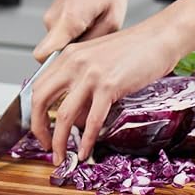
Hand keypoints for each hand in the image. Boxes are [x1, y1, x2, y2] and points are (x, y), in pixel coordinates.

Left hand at [29, 20, 183, 164]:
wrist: (160, 37)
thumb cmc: (137, 48)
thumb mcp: (99, 59)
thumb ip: (83, 81)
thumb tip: (77, 114)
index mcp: (69, 56)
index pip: (38, 86)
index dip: (34, 111)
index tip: (40, 127)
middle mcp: (74, 63)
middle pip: (41, 100)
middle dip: (39, 128)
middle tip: (45, 145)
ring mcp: (91, 74)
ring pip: (64, 115)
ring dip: (59, 141)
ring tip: (62, 157)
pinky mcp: (109, 86)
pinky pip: (93, 120)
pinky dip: (87, 140)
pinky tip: (86, 151)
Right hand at [33, 0, 129, 62]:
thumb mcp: (113, 19)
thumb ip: (95, 44)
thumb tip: (85, 63)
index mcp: (67, 20)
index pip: (42, 56)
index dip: (52, 70)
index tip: (66, 74)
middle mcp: (53, 17)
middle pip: (55, 52)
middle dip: (75, 54)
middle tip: (96, 44)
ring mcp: (52, 13)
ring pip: (60, 41)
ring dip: (77, 40)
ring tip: (96, 25)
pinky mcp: (55, 11)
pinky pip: (62, 31)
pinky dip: (76, 31)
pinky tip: (91, 20)